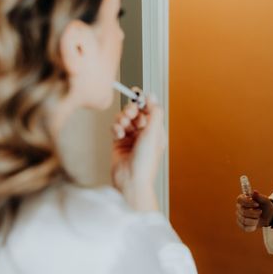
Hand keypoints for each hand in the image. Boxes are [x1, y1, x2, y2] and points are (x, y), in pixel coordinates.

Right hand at [111, 95, 164, 210]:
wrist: (131, 180)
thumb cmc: (145, 161)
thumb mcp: (154, 132)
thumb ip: (154, 112)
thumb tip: (152, 95)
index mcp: (156, 130)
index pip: (149, 109)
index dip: (142, 101)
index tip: (136, 93)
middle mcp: (144, 133)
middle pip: (135, 112)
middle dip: (131, 110)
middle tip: (130, 114)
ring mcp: (131, 137)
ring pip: (124, 118)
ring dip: (122, 119)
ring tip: (123, 127)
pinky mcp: (119, 142)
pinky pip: (116, 127)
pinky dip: (116, 128)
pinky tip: (118, 135)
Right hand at [235, 191, 272, 231]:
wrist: (268, 215)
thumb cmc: (265, 206)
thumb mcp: (265, 200)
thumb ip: (259, 196)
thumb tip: (254, 192)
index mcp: (243, 199)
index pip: (240, 200)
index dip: (248, 202)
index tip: (257, 204)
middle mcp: (239, 208)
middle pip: (243, 211)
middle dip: (254, 213)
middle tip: (260, 211)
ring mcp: (239, 217)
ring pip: (244, 220)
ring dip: (254, 220)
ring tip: (258, 217)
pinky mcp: (241, 225)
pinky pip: (245, 228)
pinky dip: (253, 226)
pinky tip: (256, 223)